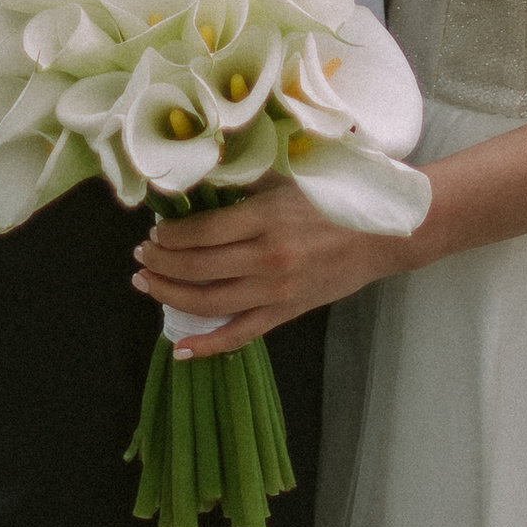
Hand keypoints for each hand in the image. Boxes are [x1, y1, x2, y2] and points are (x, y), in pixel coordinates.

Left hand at [132, 182, 402, 358]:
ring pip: (208, 302)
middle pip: (196, 267)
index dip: (169, 235)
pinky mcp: (287, 312)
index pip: (200, 232)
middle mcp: (267, 258)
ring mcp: (276, 290)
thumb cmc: (338, 198)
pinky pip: (240, 335)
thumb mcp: (290, 178)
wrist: (386, 234)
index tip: (154, 231)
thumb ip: (246, 182)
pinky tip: (181, 348)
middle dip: (160, 263)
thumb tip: (199, 179)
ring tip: (147, 284)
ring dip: (169, 295)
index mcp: (266, 218)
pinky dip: (208, 345)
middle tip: (140, 257)